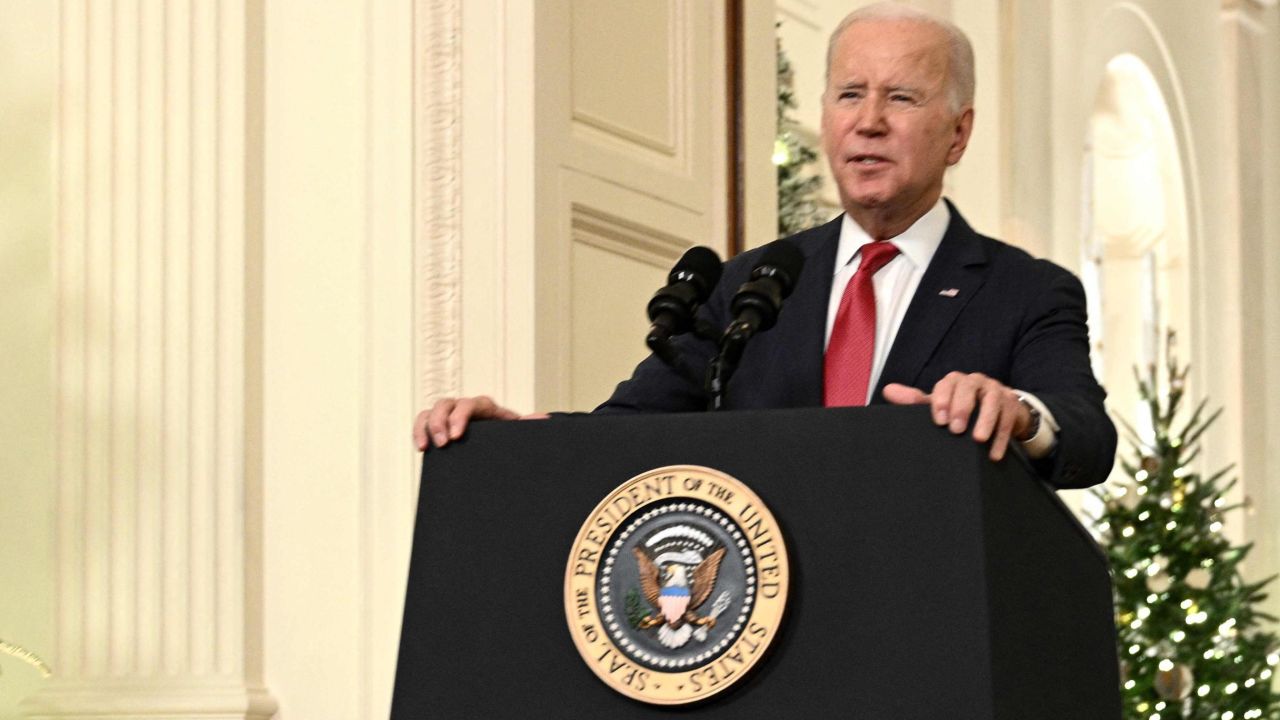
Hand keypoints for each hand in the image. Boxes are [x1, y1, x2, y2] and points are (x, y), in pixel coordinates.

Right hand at [413, 396, 546, 450]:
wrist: (502, 449)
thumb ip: (528, 427)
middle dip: (441, 422)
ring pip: (432, 410)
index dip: (460, 416)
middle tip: (444, 444)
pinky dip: (419, 431)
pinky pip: (424, 422)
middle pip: (447, 403)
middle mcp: (466, 408)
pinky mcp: (440, 426)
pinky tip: (421, 447)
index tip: (456, 436)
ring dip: (427, 426)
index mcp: (486, 408)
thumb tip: (543, 418)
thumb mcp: (517, 435)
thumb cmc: (510, 440)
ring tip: (427, 447)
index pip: (470, 404)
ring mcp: (451, 416)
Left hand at [882, 372, 1031, 461]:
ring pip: (992, 401)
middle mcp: (976, 382)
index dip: (943, 399)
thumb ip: (916, 401)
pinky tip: (994, 455)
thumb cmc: (962, 408)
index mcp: (956, 381)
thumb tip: (888, 391)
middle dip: (963, 407)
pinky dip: (1001, 438)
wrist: (997, 411)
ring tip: (978, 440)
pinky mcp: (1012, 405)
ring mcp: (996, 391)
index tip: (939, 421)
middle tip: (956, 430)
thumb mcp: (940, 405)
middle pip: (969, 387)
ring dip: (986, 420)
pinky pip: (1008, 419)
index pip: (948, 383)